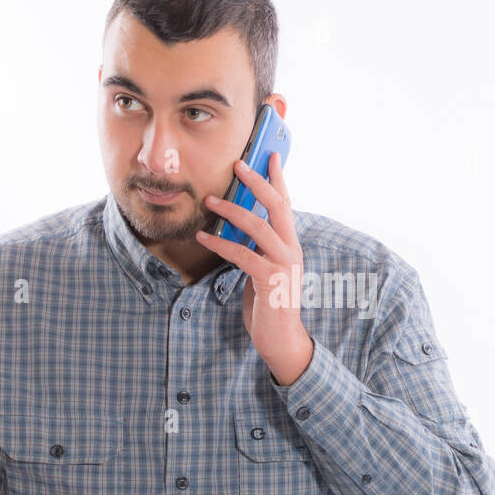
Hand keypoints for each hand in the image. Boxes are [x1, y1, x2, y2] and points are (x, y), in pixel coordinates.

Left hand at [195, 152, 314, 384]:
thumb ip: (256, 248)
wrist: (282, 340)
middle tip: (239, 163)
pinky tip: (203, 236)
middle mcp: (292, 249)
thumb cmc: (269, 304)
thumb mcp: (263, 269)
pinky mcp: (270, 281)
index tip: (270, 155)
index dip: (278, 179)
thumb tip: (235, 225)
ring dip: (232, 210)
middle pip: (277, 206)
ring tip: (209, 200)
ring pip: (259, 226)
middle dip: (258, 182)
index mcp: (291, 244)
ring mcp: (284, 264)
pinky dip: (221, 243)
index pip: (286, 204)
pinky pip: (242, 255)